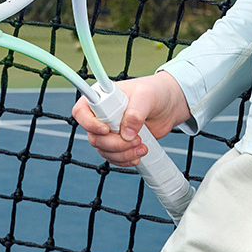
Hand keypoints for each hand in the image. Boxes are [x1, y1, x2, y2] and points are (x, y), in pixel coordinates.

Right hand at [72, 71, 190, 167]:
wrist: (169, 105)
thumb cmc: (156, 92)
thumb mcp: (147, 96)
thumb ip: (136, 113)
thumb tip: (127, 134)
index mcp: (102, 97)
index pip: (81, 111)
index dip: (89, 123)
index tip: (107, 130)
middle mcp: (102, 115)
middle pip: (94, 137)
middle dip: (115, 143)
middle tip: (136, 140)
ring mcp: (109, 130)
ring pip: (103, 149)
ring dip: (122, 154)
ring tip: (142, 148)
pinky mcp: (119, 142)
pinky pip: (113, 157)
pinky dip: (124, 160)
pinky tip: (137, 156)